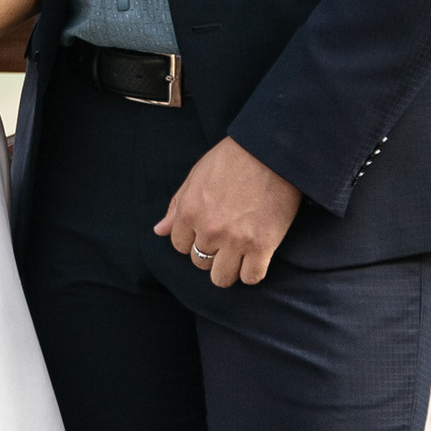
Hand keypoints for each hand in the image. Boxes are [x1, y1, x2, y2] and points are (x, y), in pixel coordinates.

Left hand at [157, 138, 300, 289]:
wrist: (272, 153)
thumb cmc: (233, 159)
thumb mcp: (196, 176)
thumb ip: (177, 206)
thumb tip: (159, 230)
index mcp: (190, 212)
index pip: (180, 245)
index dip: (194, 239)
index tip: (208, 231)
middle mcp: (209, 230)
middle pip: (200, 262)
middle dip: (211, 253)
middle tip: (227, 238)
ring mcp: (235, 240)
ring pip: (221, 277)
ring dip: (229, 268)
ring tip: (240, 253)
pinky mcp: (262, 246)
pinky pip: (250, 277)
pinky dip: (252, 272)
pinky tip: (256, 259)